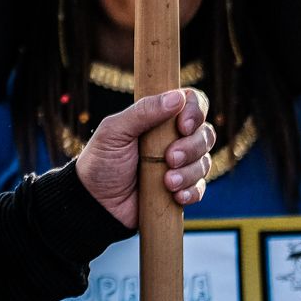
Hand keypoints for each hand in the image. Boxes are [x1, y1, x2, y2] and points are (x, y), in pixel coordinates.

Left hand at [75, 90, 214, 229]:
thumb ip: (143, 111)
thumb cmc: (101, 161)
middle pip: (205, 133)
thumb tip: (178, 97)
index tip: (183, 127)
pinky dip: (192, 191)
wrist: (95, 203)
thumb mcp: (114, 132)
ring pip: (204, 162)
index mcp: (159, 118)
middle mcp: (174, 139)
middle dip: (192, 147)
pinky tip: (176, 195)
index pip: (193, 103)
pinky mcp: (180, 188)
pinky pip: (200, 188)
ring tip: (167, 182)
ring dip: (189, 172)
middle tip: (169, 158)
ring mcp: (179, 164)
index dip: (195, 112)